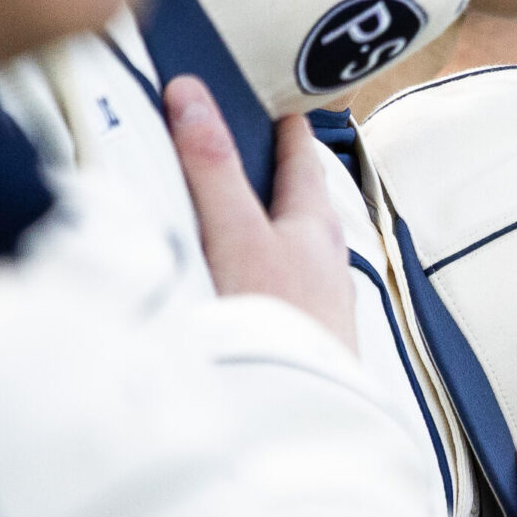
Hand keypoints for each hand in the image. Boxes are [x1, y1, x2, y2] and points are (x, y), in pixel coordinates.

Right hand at [167, 76, 355, 348]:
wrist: (297, 423)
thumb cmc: (276, 325)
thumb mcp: (234, 235)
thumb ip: (210, 169)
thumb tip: (189, 94)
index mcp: (313, 228)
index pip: (302, 162)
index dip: (291, 131)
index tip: (284, 108)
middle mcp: (327, 265)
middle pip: (305, 210)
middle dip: (284, 184)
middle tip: (265, 158)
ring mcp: (321, 309)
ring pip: (300, 257)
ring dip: (275, 237)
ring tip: (248, 227)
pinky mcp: (307, 347)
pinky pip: (288, 298)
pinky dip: (268, 283)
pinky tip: (251, 302)